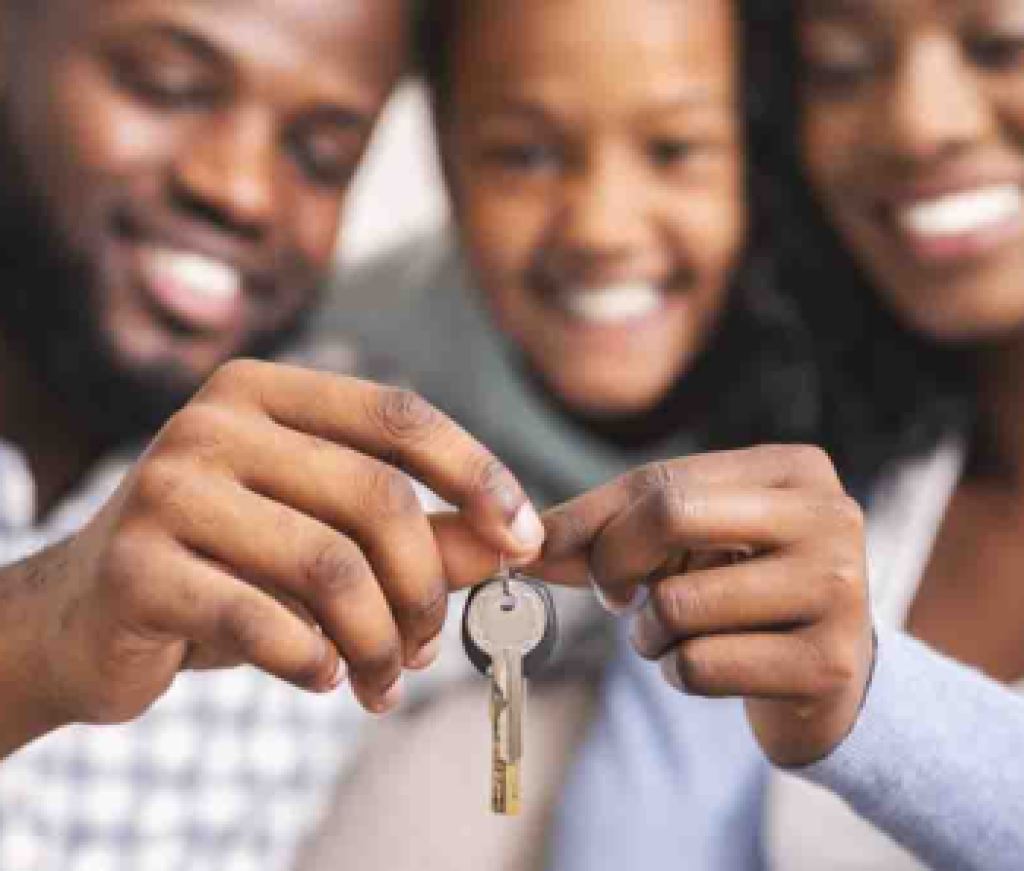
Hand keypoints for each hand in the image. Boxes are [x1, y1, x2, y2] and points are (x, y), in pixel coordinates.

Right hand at [34, 360, 543, 726]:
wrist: (87, 614)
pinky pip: (262, 621)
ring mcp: (167, 488)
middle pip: (373, 497)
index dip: (476, 473)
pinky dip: (314, 663)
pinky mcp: (136, 567)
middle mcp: (212, 423)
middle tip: (429, 647)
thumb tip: (512, 544)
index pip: (397, 416)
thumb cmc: (226, 565)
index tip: (526, 539)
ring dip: (379, 641)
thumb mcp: (322, 534)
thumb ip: (417, 532)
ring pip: (327, 566)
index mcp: (265, 392)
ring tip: (385, 680)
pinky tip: (326, 679)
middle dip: (424, 587)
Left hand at [537, 445, 873, 766]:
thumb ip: (611, 528)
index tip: (553, 554)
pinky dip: (677, 672)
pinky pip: (699, 665)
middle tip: (613, 594)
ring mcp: (837, 590)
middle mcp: (829, 517)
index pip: (662, 480)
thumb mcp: (688, 542)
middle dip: (612, 562)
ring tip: (676, 635)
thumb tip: (531, 541)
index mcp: (794, 468)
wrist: (827, 679)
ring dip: (649, 632)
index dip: (593, 521)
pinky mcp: (827, 664)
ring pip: (677, 604)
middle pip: (670, 516)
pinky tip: (710, 666)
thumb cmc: (743, 592)